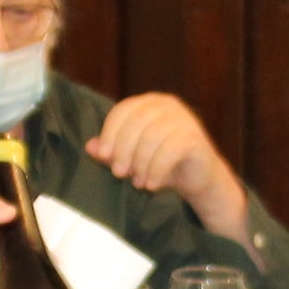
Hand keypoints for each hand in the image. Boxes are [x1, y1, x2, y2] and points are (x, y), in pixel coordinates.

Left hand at [85, 93, 248, 242]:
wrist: (198, 178)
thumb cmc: (161, 164)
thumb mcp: (132, 158)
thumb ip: (112, 151)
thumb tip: (91, 147)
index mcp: (150, 103)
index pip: (123, 110)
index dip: (110, 133)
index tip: (104, 157)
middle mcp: (168, 105)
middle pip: (136, 123)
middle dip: (123, 150)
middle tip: (119, 174)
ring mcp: (184, 119)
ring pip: (152, 137)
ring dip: (140, 164)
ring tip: (138, 183)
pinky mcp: (194, 137)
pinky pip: (169, 151)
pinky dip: (156, 170)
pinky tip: (151, 185)